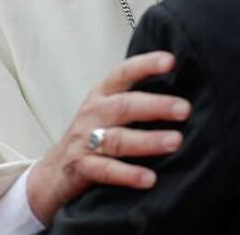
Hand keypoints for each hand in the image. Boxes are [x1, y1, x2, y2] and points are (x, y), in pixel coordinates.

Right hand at [27, 51, 189, 224]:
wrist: (53, 173)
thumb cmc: (93, 135)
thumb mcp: (109, 111)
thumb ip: (138, 100)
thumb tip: (186, 89)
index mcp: (103, 94)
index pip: (124, 73)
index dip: (146, 65)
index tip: (171, 61)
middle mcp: (93, 113)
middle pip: (125, 106)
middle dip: (156, 106)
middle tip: (185, 109)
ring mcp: (85, 141)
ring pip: (118, 139)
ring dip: (148, 141)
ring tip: (175, 141)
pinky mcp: (81, 168)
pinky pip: (106, 170)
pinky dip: (128, 174)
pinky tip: (149, 179)